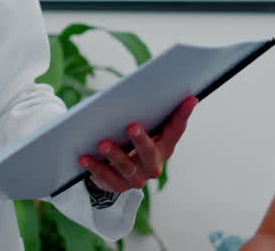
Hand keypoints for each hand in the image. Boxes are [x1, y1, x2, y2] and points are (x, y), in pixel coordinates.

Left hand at [80, 96, 196, 192]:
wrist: (112, 174)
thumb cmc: (127, 142)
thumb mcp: (137, 130)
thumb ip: (140, 115)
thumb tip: (137, 90)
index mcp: (162, 148)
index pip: (175, 131)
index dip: (183, 115)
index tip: (190, 98)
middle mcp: (152, 165)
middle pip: (149, 152)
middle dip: (141, 139)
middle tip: (132, 126)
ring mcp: (136, 178)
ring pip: (126, 166)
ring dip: (114, 154)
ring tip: (102, 144)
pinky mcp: (117, 186)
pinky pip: (105, 177)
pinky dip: (95, 166)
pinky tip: (84, 158)